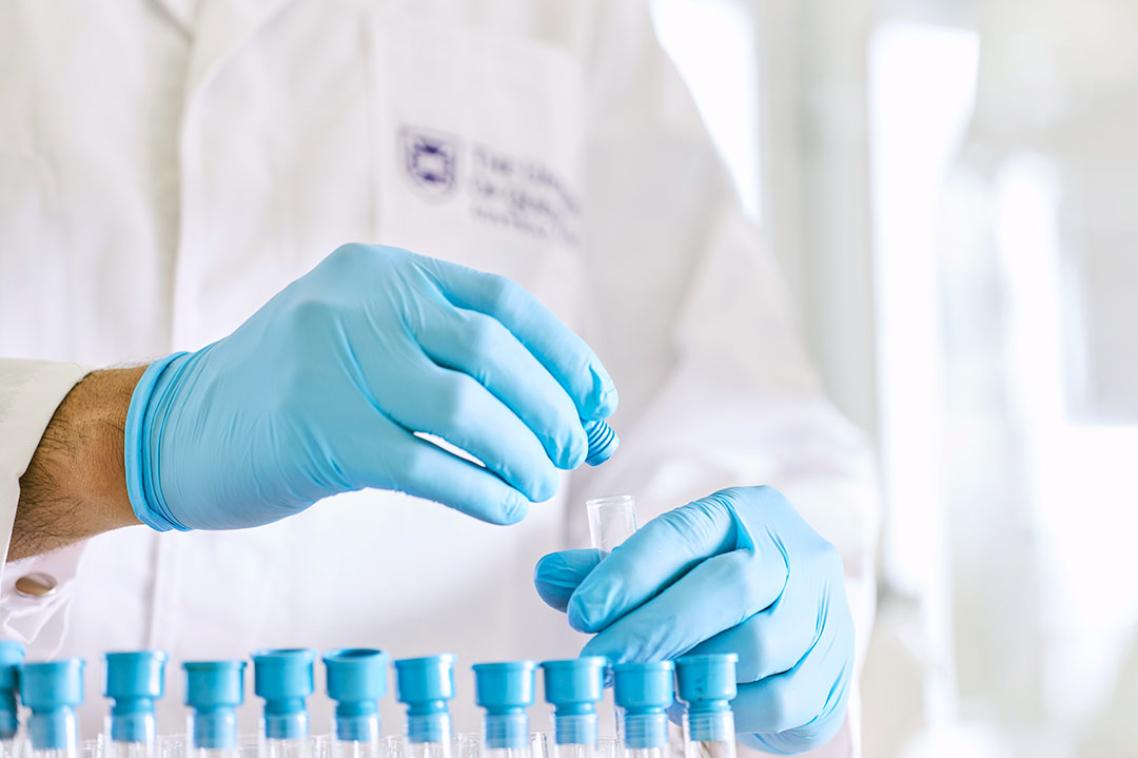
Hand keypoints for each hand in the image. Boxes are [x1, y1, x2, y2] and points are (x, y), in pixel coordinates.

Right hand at [124, 244, 616, 530]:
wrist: (182, 427)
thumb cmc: (298, 391)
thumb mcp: (369, 340)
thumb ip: (452, 358)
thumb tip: (570, 410)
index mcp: (384, 272)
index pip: (504, 303)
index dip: (564, 355)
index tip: (598, 401)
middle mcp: (361, 302)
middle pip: (494, 353)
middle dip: (552, 409)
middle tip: (573, 451)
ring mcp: (334, 364)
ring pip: (466, 410)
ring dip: (521, 453)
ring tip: (539, 482)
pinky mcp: (317, 433)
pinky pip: (426, 466)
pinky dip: (478, 490)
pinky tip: (502, 507)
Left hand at [533, 486, 852, 754]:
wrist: (799, 618)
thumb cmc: (717, 585)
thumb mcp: (668, 565)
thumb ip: (609, 572)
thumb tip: (549, 578)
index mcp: (749, 512)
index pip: (686, 531)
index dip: (631, 571)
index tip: (582, 611)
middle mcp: (796, 553)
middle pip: (730, 585)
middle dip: (657, 627)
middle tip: (601, 658)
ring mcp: (824, 610)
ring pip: (757, 645)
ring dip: (693, 670)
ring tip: (648, 683)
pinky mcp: (834, 667)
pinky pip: (780, 699)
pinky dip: (730, 708)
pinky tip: (695, 706)